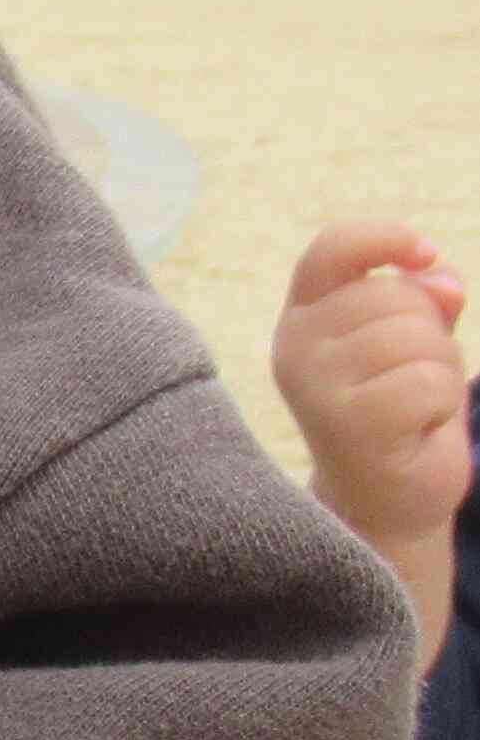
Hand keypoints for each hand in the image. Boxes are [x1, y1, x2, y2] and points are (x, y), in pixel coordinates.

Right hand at [274, 220, 470, 551]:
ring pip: (417, 338)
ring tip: (414, 408)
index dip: (384, 237)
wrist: (385, 502)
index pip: (333, 249)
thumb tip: (442, 276)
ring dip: (440, 372)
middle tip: (413, 382)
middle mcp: (296, 344)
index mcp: (305, 316)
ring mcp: (315, 384)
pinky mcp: (346, 422)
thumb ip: (424, 303)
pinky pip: (429, 383)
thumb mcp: (412, 347)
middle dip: (432, 335)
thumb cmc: (400, 414)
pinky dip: (441, 408)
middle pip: (397, 297)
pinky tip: (416, 431)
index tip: (423, 251)